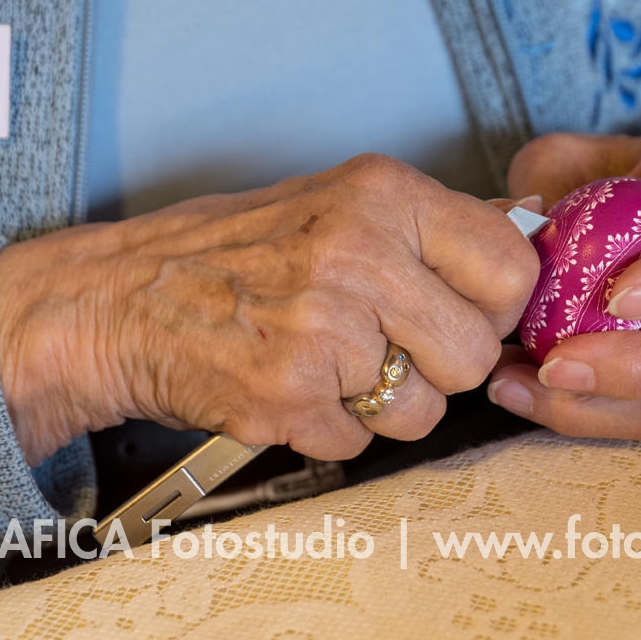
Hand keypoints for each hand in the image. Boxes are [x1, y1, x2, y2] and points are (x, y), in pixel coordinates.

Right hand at [0, 154, 539, 464]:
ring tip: (324, 365)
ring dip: (381, 406)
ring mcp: (322, 328)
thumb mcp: (333, 203)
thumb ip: (424, 228)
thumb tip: (523, 238)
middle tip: (383, 350)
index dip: (495, 308)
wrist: (118, 301)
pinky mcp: (287, 396)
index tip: (461, 315)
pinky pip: (358, 445)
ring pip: (424, 412)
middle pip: (474, 354)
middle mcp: (358, 252)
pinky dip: (327, 430)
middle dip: (438, 368)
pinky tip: (285, 386)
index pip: (511, 267)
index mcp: (380, 194)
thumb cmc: (229, 255)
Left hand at [487, 133, 640, 438]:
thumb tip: (517, 220)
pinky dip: (573, 413)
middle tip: (554, 365)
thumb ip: (542, 178)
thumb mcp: (561, 158)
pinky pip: (634, 415)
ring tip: (517, 385)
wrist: (607, 208)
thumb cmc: (586, 177)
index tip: (617, 299)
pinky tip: (516, 391)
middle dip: (634, 367)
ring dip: (594, 407)